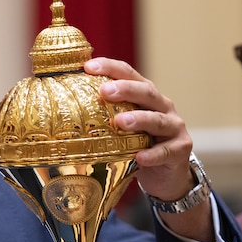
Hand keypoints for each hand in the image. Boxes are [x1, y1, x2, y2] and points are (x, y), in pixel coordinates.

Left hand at [86, 57, 212, 240]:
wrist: (167, 175)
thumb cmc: (139, 146)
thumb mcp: (122, 129)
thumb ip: (103, 117)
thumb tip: (61, 107)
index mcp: (146, 95)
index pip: (129, 74)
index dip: (110, 67)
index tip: (88, 66)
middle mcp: (162, 106)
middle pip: (146, 92)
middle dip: (125, 89)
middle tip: (104, 91)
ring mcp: (174, 127)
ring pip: (157, 120)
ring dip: (139, 119)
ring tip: (120, 122)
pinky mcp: (180, 149)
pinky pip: (166, 151)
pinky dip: (153, 154)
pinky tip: (140, 157)